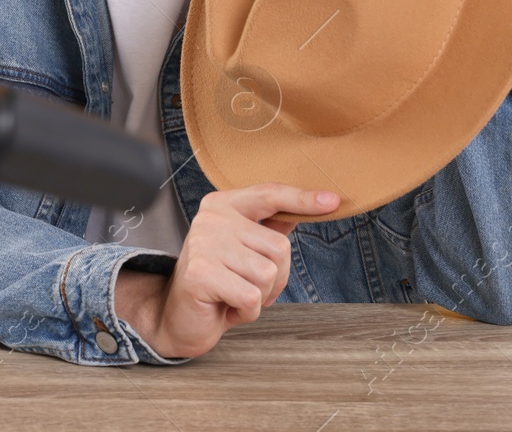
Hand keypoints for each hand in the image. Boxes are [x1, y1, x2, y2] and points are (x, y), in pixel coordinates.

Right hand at [114, 184, 338, 359]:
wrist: (178, 316)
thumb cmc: (217, 281)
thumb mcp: (245, 250)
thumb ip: (270, 228)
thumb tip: (309, 206)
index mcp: (223, 205)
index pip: (269, 195)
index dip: (302, 199)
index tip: (333, 201)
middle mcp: (211, 219)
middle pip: (279, 247)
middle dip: (275, 277)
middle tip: (247, 285)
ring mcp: (203, 244)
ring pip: (268, 273)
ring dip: (261, 296)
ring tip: (235, 294)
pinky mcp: (200, 273)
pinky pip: (252, 296)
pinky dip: (248, 311)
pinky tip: (227, 307)